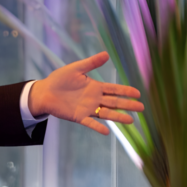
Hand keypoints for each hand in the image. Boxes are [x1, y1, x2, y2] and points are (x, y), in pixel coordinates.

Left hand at [28, 51, 143, 134]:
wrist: (45, 92)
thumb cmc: (59, 79)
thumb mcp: (76, 68)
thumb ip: (91, 63)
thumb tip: (106, 54)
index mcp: (95, 87)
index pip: (114, 89)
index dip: (126, 91)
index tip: (138, 93)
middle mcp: (94, 99)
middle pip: (114, 102)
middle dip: (128, 105)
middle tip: (141, 108)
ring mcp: (87, 108)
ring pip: (106, 113)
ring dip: (118, 117)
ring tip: (131, 121)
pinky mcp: (78, 117)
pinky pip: (90, 123)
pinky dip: (98, 127)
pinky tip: (107, 132)